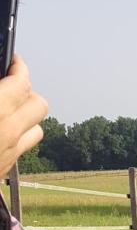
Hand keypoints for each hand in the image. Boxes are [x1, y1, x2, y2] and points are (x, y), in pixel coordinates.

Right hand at [0, 55, 48, 177]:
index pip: (22, 82)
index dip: (19, 66)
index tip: (12, 60)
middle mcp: (7, 132)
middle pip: (39, 105)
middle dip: (27, 92)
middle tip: (9, 85)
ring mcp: (8, 153)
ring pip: (36, 129)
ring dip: (26, 117)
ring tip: (6, 109)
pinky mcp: (3, 169)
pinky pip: (23, 148)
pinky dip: (17, 136)